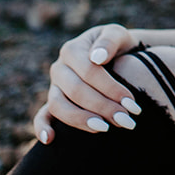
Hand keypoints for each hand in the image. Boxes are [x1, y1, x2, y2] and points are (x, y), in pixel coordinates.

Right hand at [32, 22, 141, 142]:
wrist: (113, 54)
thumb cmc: (116, 45)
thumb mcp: (117, 34)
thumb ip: (109, 41)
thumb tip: (97, 58)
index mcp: (72, 50)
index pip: (89, 72)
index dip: (111, 88)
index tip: (132, 104)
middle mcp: (59, 68)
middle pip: (76, 91)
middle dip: (103, 107)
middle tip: (126, 121)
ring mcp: (54, 87)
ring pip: (59, 106)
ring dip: (81, 120)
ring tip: (105, 128)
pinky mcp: (54, 102)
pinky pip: (42, 115)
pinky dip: (42, 127)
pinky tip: (50, 140)